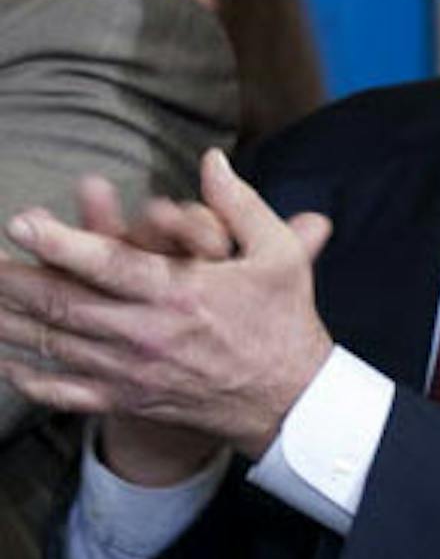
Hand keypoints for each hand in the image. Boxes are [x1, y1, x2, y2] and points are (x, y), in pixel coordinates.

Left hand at [0, 149, 334, 460]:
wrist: (291, 398)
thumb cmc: (284, 319)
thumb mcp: (277, 255)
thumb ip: (241, 205)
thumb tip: (212, 160)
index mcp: (182, 293)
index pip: (108, 264)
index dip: (60, 244)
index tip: (20, 223)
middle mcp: (147, 333)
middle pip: (63, 304)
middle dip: (12, 281)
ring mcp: (133, 371)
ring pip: (55, 345)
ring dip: (7, 324)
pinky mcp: (130, 398)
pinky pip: (67, 392)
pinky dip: (30, 380)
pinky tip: (6, 364)